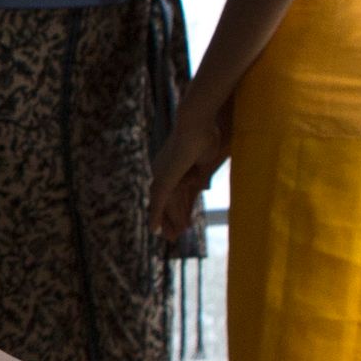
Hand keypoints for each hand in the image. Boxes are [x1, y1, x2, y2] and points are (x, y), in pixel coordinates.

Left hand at [150, 102, 227, 242]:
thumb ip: (198, 173)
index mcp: (172, 165)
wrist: (198, 122)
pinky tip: (155, 229)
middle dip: (169, 218)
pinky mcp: (165, 177)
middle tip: (171, 237)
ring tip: (171, 238)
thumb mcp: (204, 160)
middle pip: (165, 200)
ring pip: (163, 204)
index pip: (174, 192)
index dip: (178, 208)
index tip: (183, 223)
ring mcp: (161, 173)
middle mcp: (162, 169)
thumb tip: (198, 183)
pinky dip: (156, 216)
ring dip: (166, 221)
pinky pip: (159, 201)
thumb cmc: (205, 134)